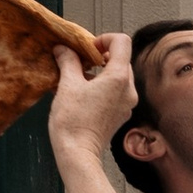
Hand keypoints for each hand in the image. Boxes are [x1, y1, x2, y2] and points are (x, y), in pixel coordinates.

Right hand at [47, 34, 138, 173]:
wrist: (78, 154)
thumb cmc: (72, 121)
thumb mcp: (67, 85)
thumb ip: (68, 61)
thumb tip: (63, 49)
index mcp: (119, 78)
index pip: (122, 41)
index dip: (104, 39)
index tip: (87, 49)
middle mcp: (129, 89)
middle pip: (121, 59)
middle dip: (100, 56)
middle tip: (79, 61)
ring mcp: (127, 103)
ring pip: (118, 76)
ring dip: (100, 72)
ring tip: (78, 78)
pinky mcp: (121, 114)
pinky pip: (116, 91)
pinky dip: (102, 86)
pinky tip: (83, 93)